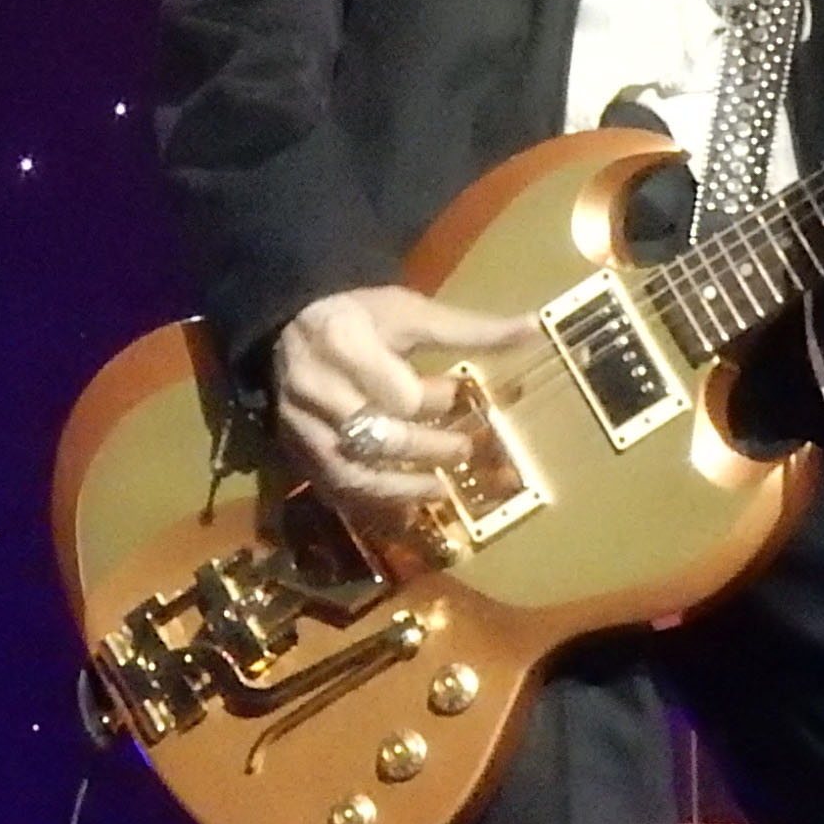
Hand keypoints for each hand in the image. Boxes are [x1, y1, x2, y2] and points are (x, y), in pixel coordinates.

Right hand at [272, 284, 531, 506]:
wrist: (289, 326)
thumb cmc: (361, 317)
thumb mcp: (413, 312)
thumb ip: (470, 329)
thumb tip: (534, 328)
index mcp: (346, 345)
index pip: (397, 394)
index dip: (432, 401)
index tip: (456, 392)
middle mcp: (316, 390)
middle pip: (377, 438)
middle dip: (425, 450)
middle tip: (462, 451)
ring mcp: (301, 426)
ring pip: (352, 474)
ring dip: (400, 490)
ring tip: (437, 492)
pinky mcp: (296, 451)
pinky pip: (334, 490)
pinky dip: (370, 505)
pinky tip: (402, 511)